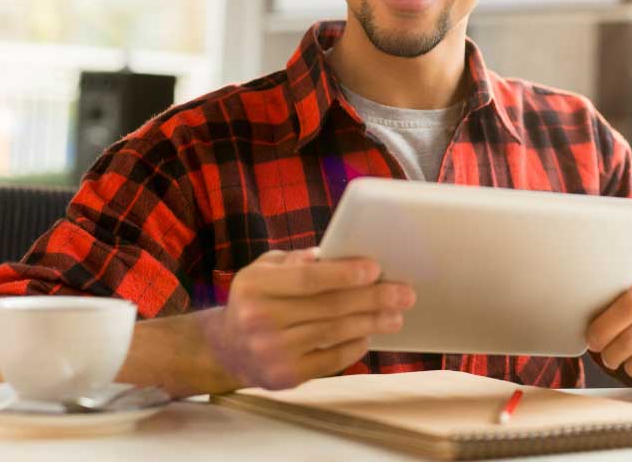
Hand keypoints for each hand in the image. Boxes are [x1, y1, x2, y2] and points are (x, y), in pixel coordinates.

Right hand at [206, 248, 415, 389]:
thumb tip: (336, 254)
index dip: (344, 274)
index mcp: (254, 286)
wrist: (227, 348)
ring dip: (371, 323)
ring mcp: (271, 352)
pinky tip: (369, 335)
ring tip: (396, 315)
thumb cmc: (257, 299)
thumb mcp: (265, 269)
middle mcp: (259, 320)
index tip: (375, 268)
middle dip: (372, 298)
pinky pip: (330, 361)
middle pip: (329, 307)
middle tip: (404, 293)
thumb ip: (298, 259)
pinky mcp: (284, 377)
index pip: (307, 279)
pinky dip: (353, 347)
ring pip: (334, 333)